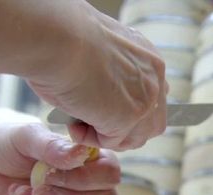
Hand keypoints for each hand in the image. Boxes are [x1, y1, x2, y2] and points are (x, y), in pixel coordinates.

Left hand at [0, 123, 119, 194]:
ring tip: (22, 192)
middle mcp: (93, 184)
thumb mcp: (26, 136)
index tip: (50, 171)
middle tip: (38, 187)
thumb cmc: (9, 145)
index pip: (111, 174)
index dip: (85, 178)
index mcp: (93, 158)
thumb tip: (81, 154)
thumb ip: (52, 145)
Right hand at [26, 3, 167, 149]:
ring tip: (76, 121)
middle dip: (122, 131)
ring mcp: (145, 100)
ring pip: (133, 138)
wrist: (57, 36)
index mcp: (149, 59)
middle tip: (90, 123)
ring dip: (104, 135)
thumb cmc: (64, 38)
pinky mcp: (128, 117)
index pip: (152, 98)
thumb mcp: (100, 53)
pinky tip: (73, 122)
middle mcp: (155, 79)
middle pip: (151, 125)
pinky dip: (89, 137)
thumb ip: (114, 74)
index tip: (102, 110)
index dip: (129, 111)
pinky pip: (110, 142)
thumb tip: (103, 97)